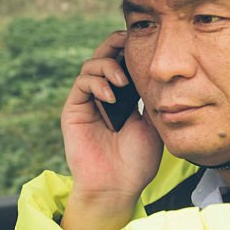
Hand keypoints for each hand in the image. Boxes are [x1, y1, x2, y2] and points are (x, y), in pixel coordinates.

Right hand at [60, 31, 162, 229]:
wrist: (117, 187)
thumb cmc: (137, 162)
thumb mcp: (153, 123)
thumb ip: (149, 95)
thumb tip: (155, 68)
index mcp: (125, 97)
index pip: (125, 61)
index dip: (132, 48)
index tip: (148, 41)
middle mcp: (104, 95)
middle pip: (105, 55)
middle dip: (116, 44)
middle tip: (130, 42)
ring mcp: (88, 101)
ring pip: (91, 65)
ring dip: (108, 66)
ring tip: (123, 84)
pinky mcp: (74, 109)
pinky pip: (82, 83)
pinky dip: (97, 83)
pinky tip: (111, 97)